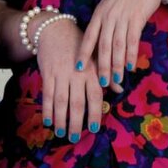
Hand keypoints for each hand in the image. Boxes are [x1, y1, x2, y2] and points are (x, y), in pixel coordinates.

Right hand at [36, 15, 102, 142]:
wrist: (55, 29)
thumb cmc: (79, 45)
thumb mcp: (96, 56)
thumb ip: (106, 74)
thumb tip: (120, 89)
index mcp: (91, 71)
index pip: (95, 96)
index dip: (95, 113)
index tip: (94, 129)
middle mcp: (77, 74)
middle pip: (78, 102)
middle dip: (77, 122)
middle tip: (75, 138)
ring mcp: (61, 74)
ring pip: (61, 101)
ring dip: (61, 119)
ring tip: (62, 133)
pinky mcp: (47, 73)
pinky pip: (47, 95)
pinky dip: (47, 109)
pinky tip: (47, 122)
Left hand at [76, 0, 160, 89]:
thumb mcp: (110, 3)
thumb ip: (105, 20)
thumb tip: (101, 42)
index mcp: (100, 12)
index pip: (89, 36)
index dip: (84, 53)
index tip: (79, 68)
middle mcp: (109, 15)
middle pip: (103, 45)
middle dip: (102, 66)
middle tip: (102, 83)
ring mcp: (123, 17)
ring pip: (117, 46)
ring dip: (117, 65)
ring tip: (116, 80)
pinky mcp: (137, 18)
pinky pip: (132, 40)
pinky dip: (131, 55)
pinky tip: (130, 67)